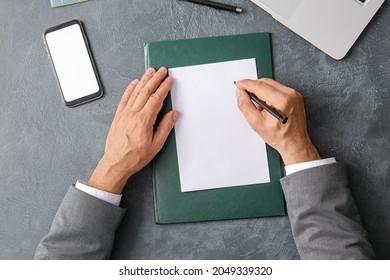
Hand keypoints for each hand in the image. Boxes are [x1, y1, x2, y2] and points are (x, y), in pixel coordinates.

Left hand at [88, 67, 178, 193]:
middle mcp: (133, 113)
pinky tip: (134, 83)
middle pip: (146, 91)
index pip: (156, 98)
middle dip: (155, 79)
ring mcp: (124, 113)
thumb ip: (166, 127)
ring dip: (144, 79)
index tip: (169, 81)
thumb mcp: (156, 145)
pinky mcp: (118, 116)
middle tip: (162, 71)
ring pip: (135, 91)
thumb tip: (174, 114)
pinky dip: (130, 88)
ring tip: (150, 71)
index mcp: (144, 120)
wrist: (116, 163)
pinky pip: (125, 98)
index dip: (164, 88)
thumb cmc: (135, 157)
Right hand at [235, 78, 319, 164]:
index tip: (238, 85)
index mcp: (281, 101)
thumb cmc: (279, 136)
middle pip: (265, 82)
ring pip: (271, 84)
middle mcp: (290, 95)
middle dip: (253, 87)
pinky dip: (269, 94)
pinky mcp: (296, 96)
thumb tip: (240, 94)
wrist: (294, 143)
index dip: (246, 84)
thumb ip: (245, 106)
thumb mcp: (256, 123)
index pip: (259, 86)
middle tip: (245, 97)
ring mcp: (295, 94)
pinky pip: (278, 89)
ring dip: (261, 91)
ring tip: (259, 106)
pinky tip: (267, 105)